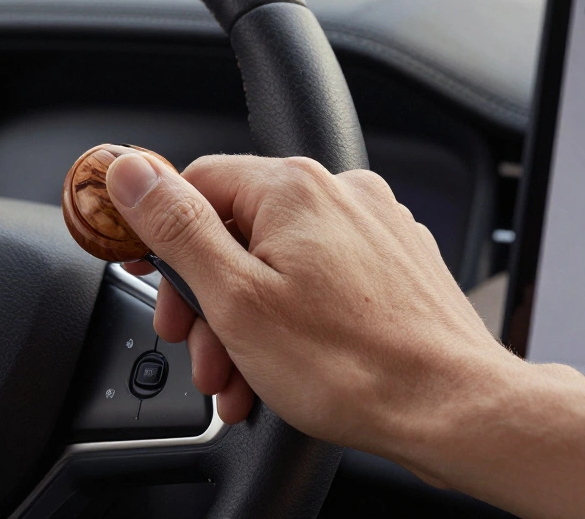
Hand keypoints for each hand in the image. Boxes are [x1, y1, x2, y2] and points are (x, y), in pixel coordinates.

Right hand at [105, 152, 512, 462]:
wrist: (454, 410)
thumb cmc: (354, 366)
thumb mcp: (234, 297)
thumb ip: (176, 227)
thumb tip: (130, 173)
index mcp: (292, 187)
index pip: (194, 183)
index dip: (159, 235)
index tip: (146, 275)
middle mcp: (339, 193)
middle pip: (235, 228)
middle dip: (205, 297)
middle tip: (196, 348)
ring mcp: (373, 227)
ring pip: (277, 262)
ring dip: (244, 320)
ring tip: (240, 378)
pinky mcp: (395, 263)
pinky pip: (321, 280)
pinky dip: (291, 320)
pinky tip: (281, 368)